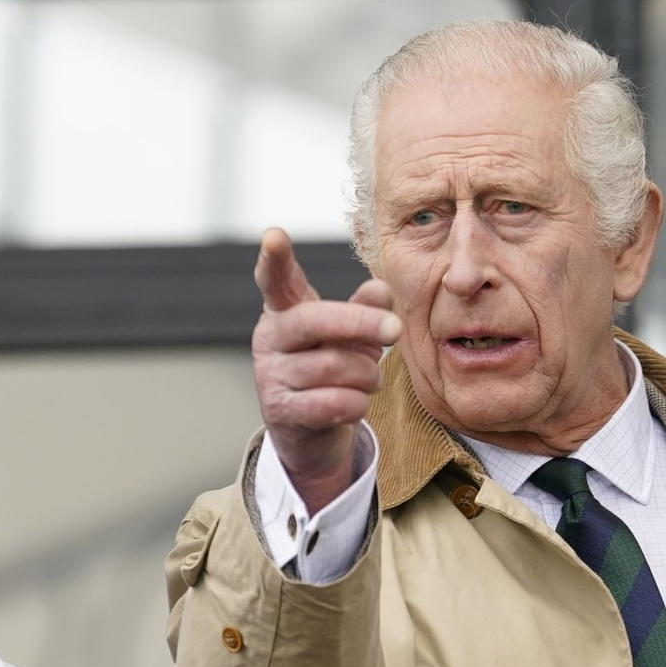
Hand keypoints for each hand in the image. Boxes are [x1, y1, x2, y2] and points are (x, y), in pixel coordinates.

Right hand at [252, 227, 399, 514]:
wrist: (310, 430)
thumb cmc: (332, 368)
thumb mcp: (350, 334)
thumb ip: (365, 308)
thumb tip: (381, 290)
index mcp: (285, 309)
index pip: (276, 280)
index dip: (275, 259)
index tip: (273, 236)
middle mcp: (269, 338)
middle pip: (315, 320)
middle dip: (360, 324)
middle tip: (396, 329)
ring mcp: (269, 375)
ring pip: (334, 367)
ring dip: (367, 375)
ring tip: (370, 379)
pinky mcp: (280, 411)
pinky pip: (332, 402)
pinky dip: (357, 403)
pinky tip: (356, 402)